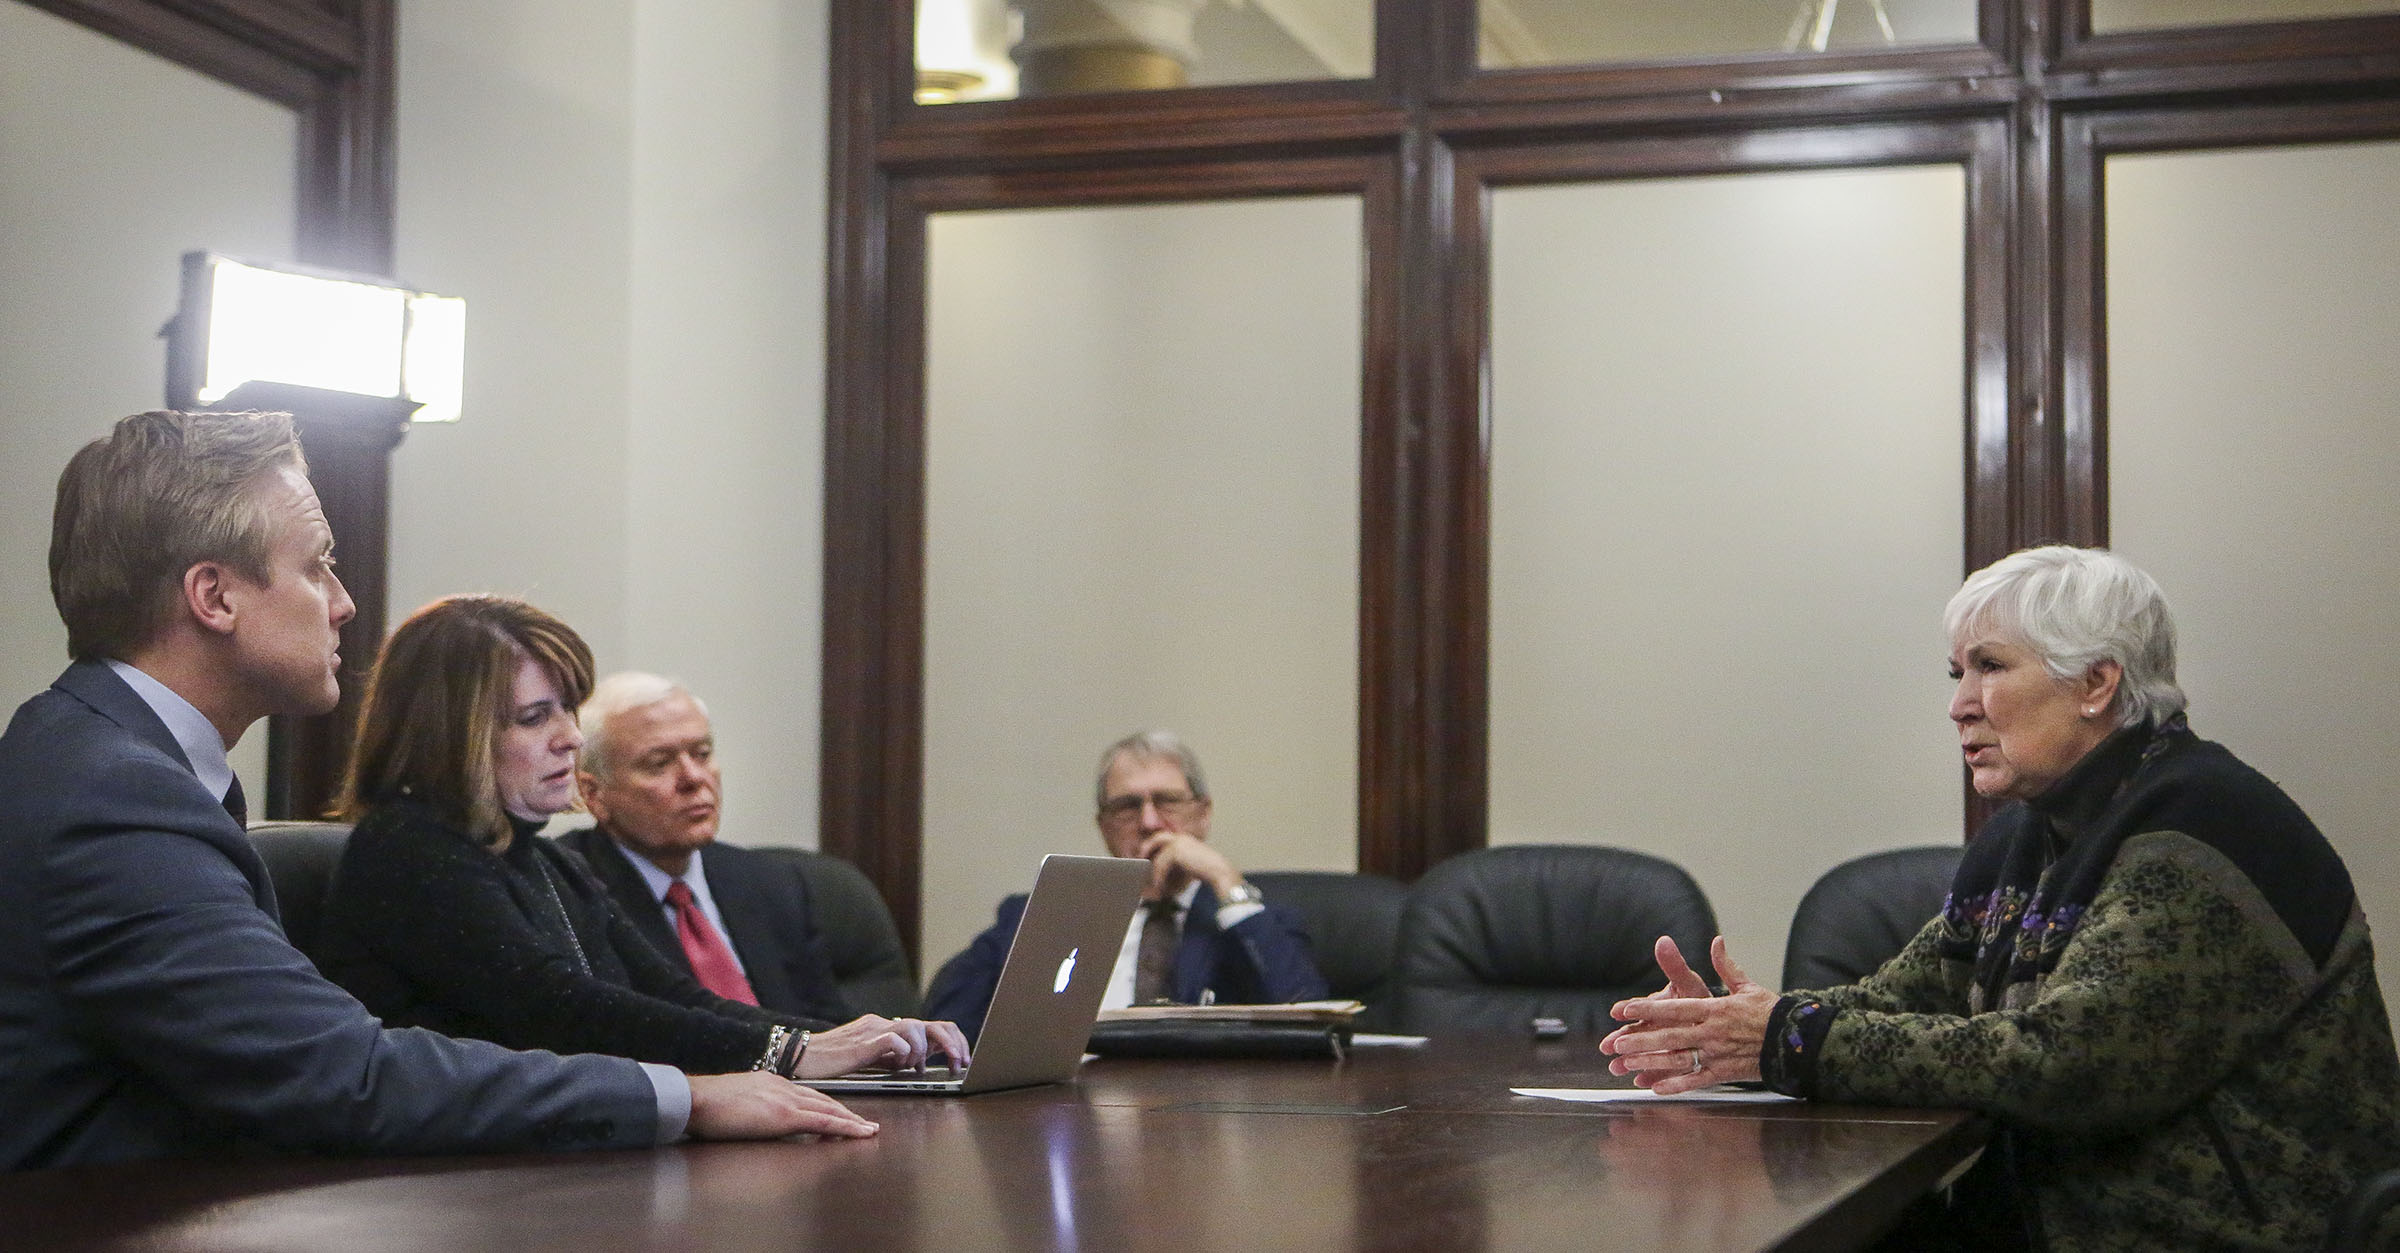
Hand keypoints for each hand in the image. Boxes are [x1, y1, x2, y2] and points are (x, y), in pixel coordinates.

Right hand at [686, 1071, 877, 1139]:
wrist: (694, 1098)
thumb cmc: (705, 1105)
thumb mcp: (735, 1100)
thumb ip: (752, 1106)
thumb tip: (755, 1117)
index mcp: (770, 1083)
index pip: (806, 1095)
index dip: (826, 1105)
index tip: (839, 1113)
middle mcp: (783, 1087)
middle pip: (824, 1100)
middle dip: (846, 1112)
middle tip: (864, 1123)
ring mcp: (785, 1099)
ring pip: (829, 1109)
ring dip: (851, 1120)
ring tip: (868, 1130)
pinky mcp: (784, 1115)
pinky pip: (823, 1121)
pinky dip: (845, 1127)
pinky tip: (858, 1133)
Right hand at [794, 1014, 973, 1077]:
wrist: (804, 1056)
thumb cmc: (834, 1060)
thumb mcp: (873, 1058)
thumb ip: (894, 1056)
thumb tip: (917, 1062)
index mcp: (890, 1028)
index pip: (932, 1026)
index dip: (953, 1042)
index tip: (962, 1060)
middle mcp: (886, 1023)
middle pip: (933, 1024)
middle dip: (952, 1045)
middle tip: (959, 1064)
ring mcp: (876, 1029)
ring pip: (916, 1028)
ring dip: (924, 1050)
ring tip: (916, 1067)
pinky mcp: (865, 1040)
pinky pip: (894, 1038)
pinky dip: (905, 1052)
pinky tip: (901, 1064)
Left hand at [1135, 830, 1241, 900]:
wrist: (1219, 871)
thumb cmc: (1207, 872)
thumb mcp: (1187, 868)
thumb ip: (1174, 870)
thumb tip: (1159, 879)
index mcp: (1185, 839)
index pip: (1164, 839)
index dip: (1154, 847)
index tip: (1147, 859)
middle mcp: (1181, 837)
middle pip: (1156, 839)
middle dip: (1146, 849)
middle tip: (1140, 862)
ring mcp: (1178, 842)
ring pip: (1157, 855)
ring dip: (1153, 871)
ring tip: (1152, 883)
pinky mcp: (1176, 851)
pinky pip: (1161, 864)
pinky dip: (1158, 877)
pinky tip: (1159, 886)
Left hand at [1597, 936, 1775, 1094]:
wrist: (1796, 1041)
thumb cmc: (1770, 1012)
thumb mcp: (1747, 986)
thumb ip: (1726, 966)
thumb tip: (1717, 940)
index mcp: (1715, 1009)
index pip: (1675, 1008)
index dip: (1648, 1008)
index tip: (1625, 1009)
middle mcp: (1712, 1032)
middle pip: (1670, 1036)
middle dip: (1640, 1040)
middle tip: (1615, 1044)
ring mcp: (1717, 1055)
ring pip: (1678, 1059)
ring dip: (1650, 1063)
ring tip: (1625, 1065)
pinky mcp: (1725, 1073)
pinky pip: (1696, 1081)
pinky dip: (1675, 1085)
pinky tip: (1654, 1088)